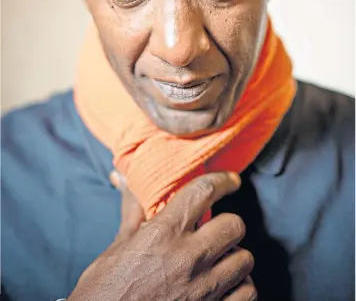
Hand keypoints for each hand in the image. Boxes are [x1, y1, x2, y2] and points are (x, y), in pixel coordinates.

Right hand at [68, 172, 256, 300]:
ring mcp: (203, 289)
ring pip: (244, 259)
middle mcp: (188, 258)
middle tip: (216, 229)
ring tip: (219, 260)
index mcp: (163, 233)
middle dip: (227, 223)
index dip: (222, 180)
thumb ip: (133, 211)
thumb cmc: (106, 291)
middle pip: (234, 225)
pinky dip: (240, 287)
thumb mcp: (118, 246)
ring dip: (234, 257)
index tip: (230, 180)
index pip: (204, 191)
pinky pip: (247, 292)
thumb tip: (126, 179)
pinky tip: (226, 285)